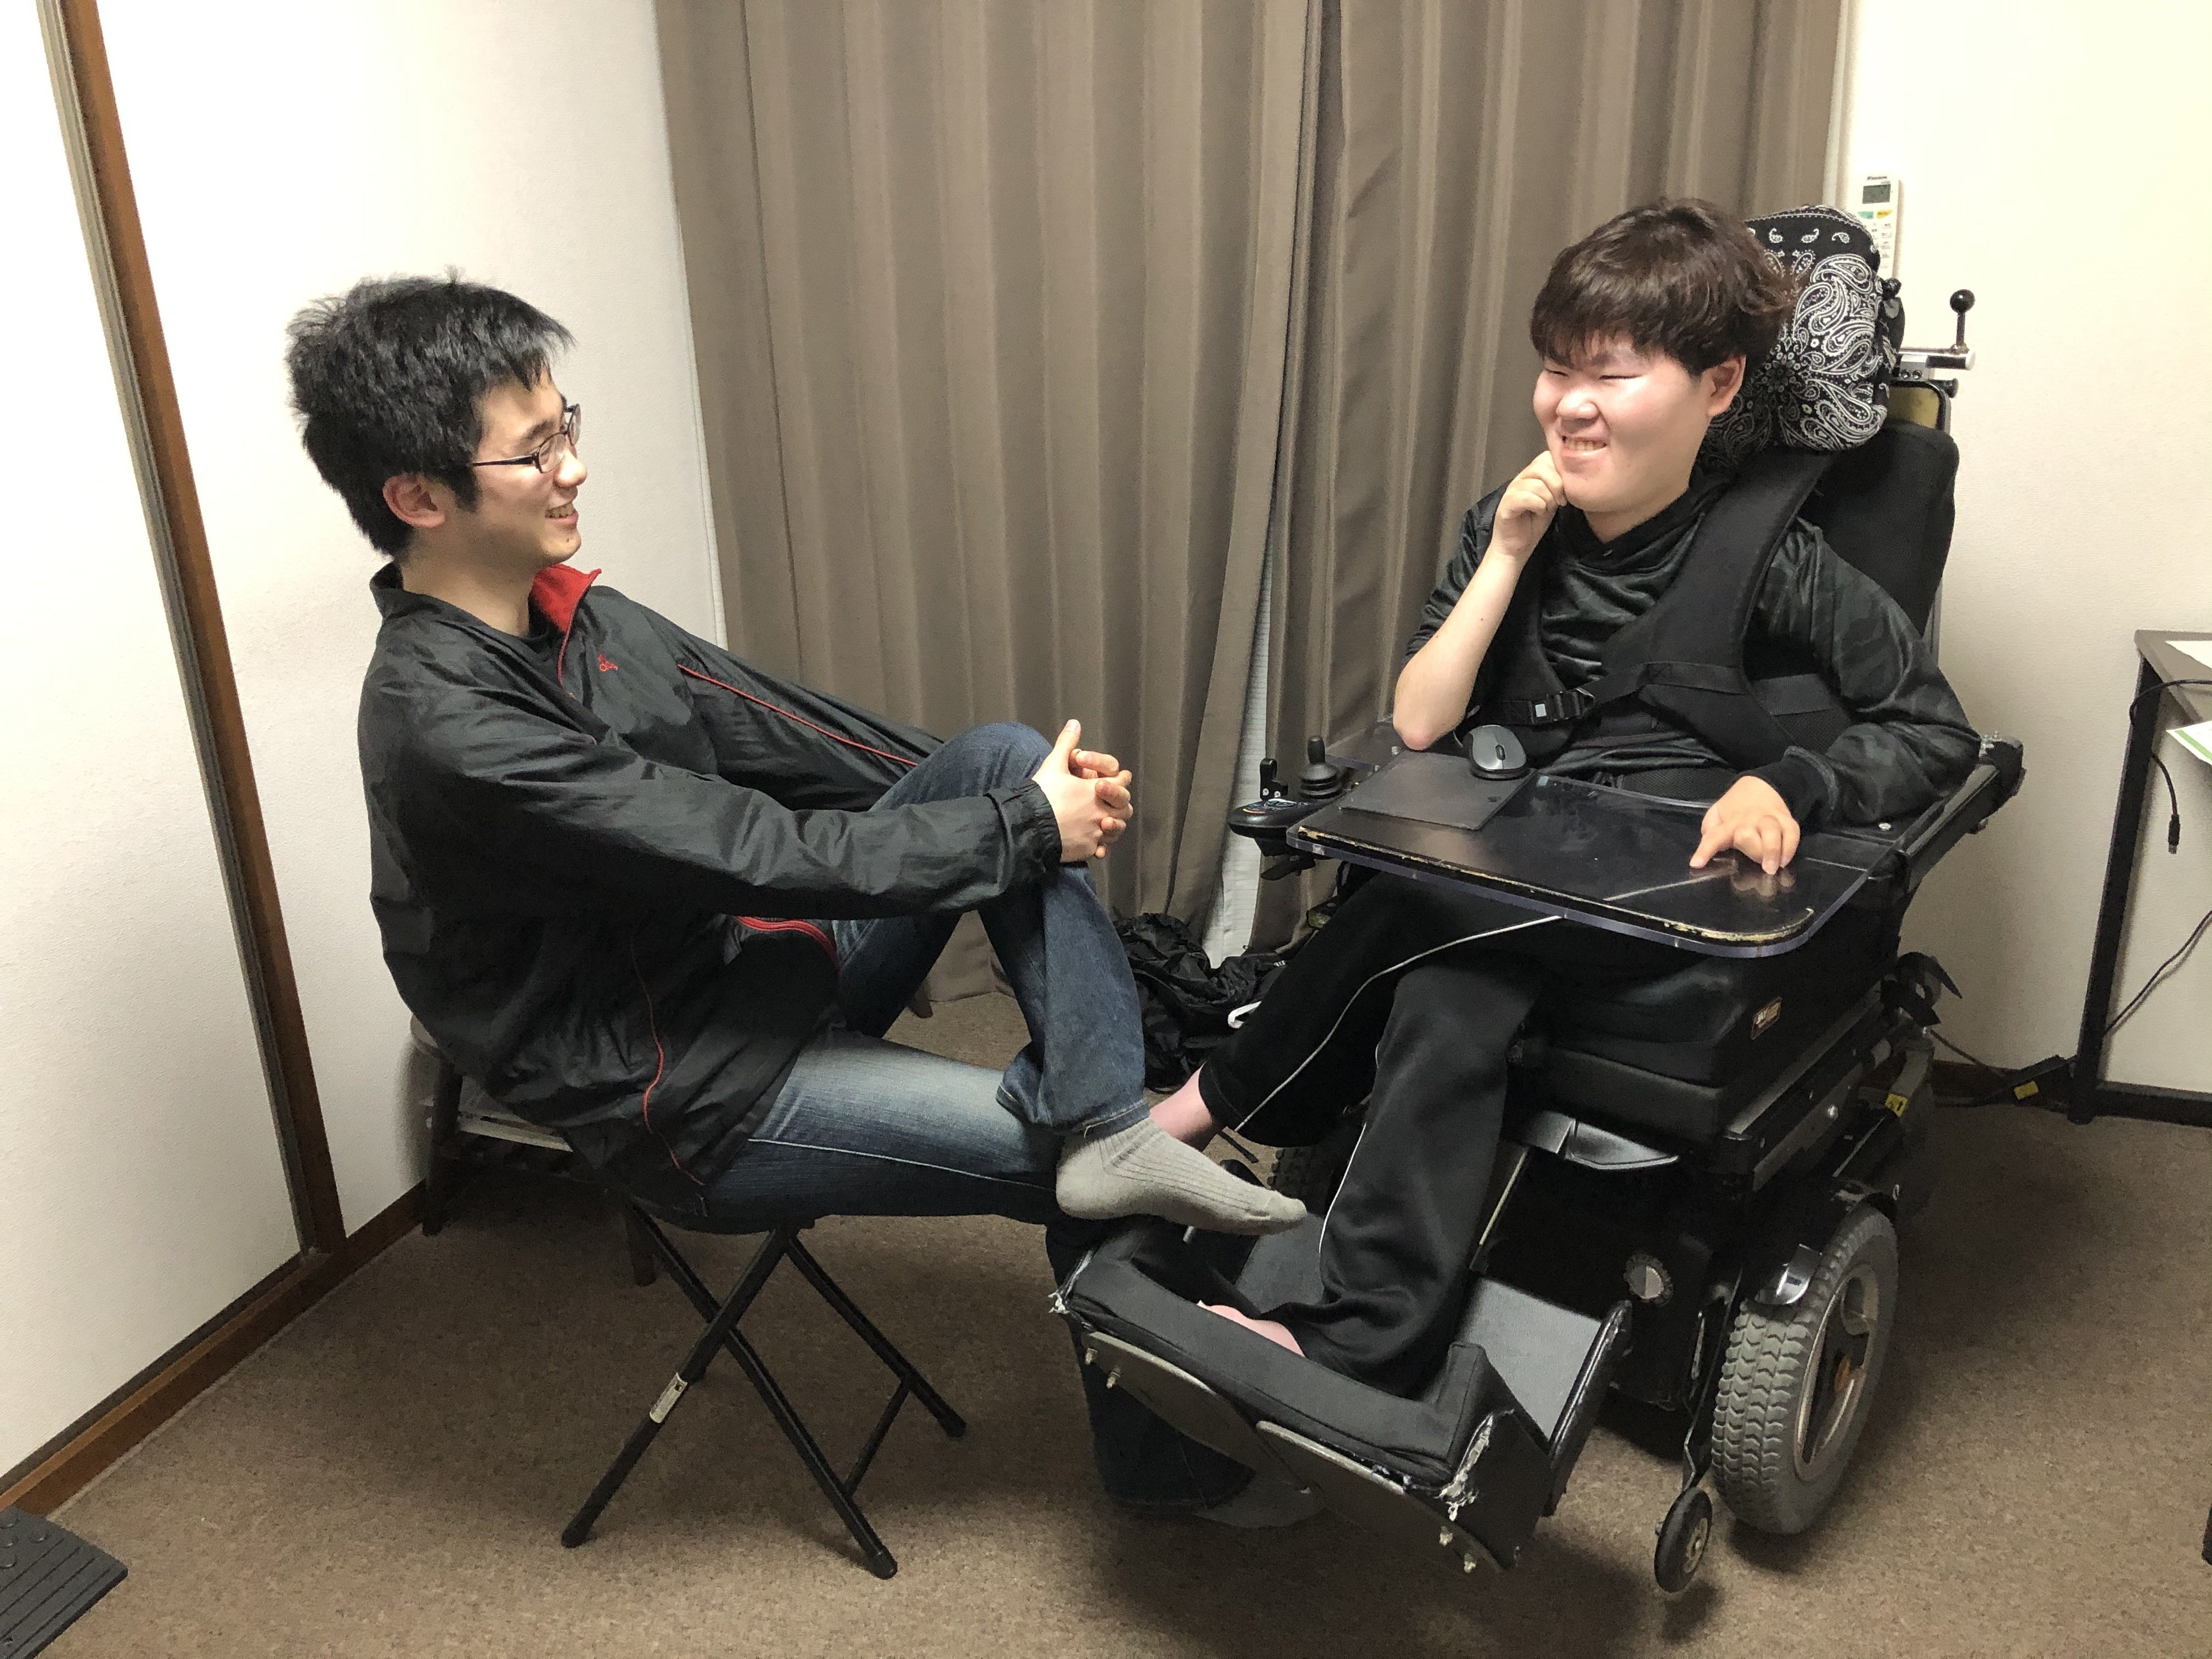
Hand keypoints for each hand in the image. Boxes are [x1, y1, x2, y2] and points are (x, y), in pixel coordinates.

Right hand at [1032, 720, 1130, 861]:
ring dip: (1113, 824)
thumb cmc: (1043, 794)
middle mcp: (1102, 812)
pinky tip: (1093, 843)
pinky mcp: (1088, 849)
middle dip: (1119, 803)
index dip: (1120, 779)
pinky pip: (1101, 848)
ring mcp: (1096, 832)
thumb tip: (1075, 723)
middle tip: (1112, 802)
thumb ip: (1067, 743)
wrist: (1030, 826)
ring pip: (1116, 829)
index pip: (1121, 782)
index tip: (1118, 778)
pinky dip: (1099, 844)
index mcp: (1098, 790)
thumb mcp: (1054, 764)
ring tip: (1104, 822)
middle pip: (1124, 808)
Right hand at [1488, 452, 1567, 563]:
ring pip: (1536, 483)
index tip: (1565, 491)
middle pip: (1541, 465)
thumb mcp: (1552, 500)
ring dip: (1547, 498)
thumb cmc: (1534, 523)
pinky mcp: (1506, 504)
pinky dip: (1537, 505)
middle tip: (1559, 501)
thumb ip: (1559, 485)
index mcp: (1531, 475)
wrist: (1517, 546)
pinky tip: (1538, 512)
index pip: (1547, 456)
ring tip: (1547, 509)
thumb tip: (1573, 475)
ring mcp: (1511, 490)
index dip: (1560, 471)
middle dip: (1556, 484)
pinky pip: (1525, 497)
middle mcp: (1520, 479)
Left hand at [1690, 776, 1799, 874]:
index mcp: (1729, 822)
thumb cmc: (1737, 806)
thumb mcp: (1717, 813)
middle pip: (1746, 834)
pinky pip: (1792, 833)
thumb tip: (1707, 847)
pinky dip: (1790, 847)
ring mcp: (1770, 819)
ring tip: (1770, 868)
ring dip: (1771, 850)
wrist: (1763, 785)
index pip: (1714, 836)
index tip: (1696, 864)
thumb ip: (1710, 830)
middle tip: (1751, 863)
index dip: (1705, 850)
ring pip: (1771, 832)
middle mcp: (1750, 820)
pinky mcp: (1787, 821)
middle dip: (1748, 847)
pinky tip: (1784, 861)